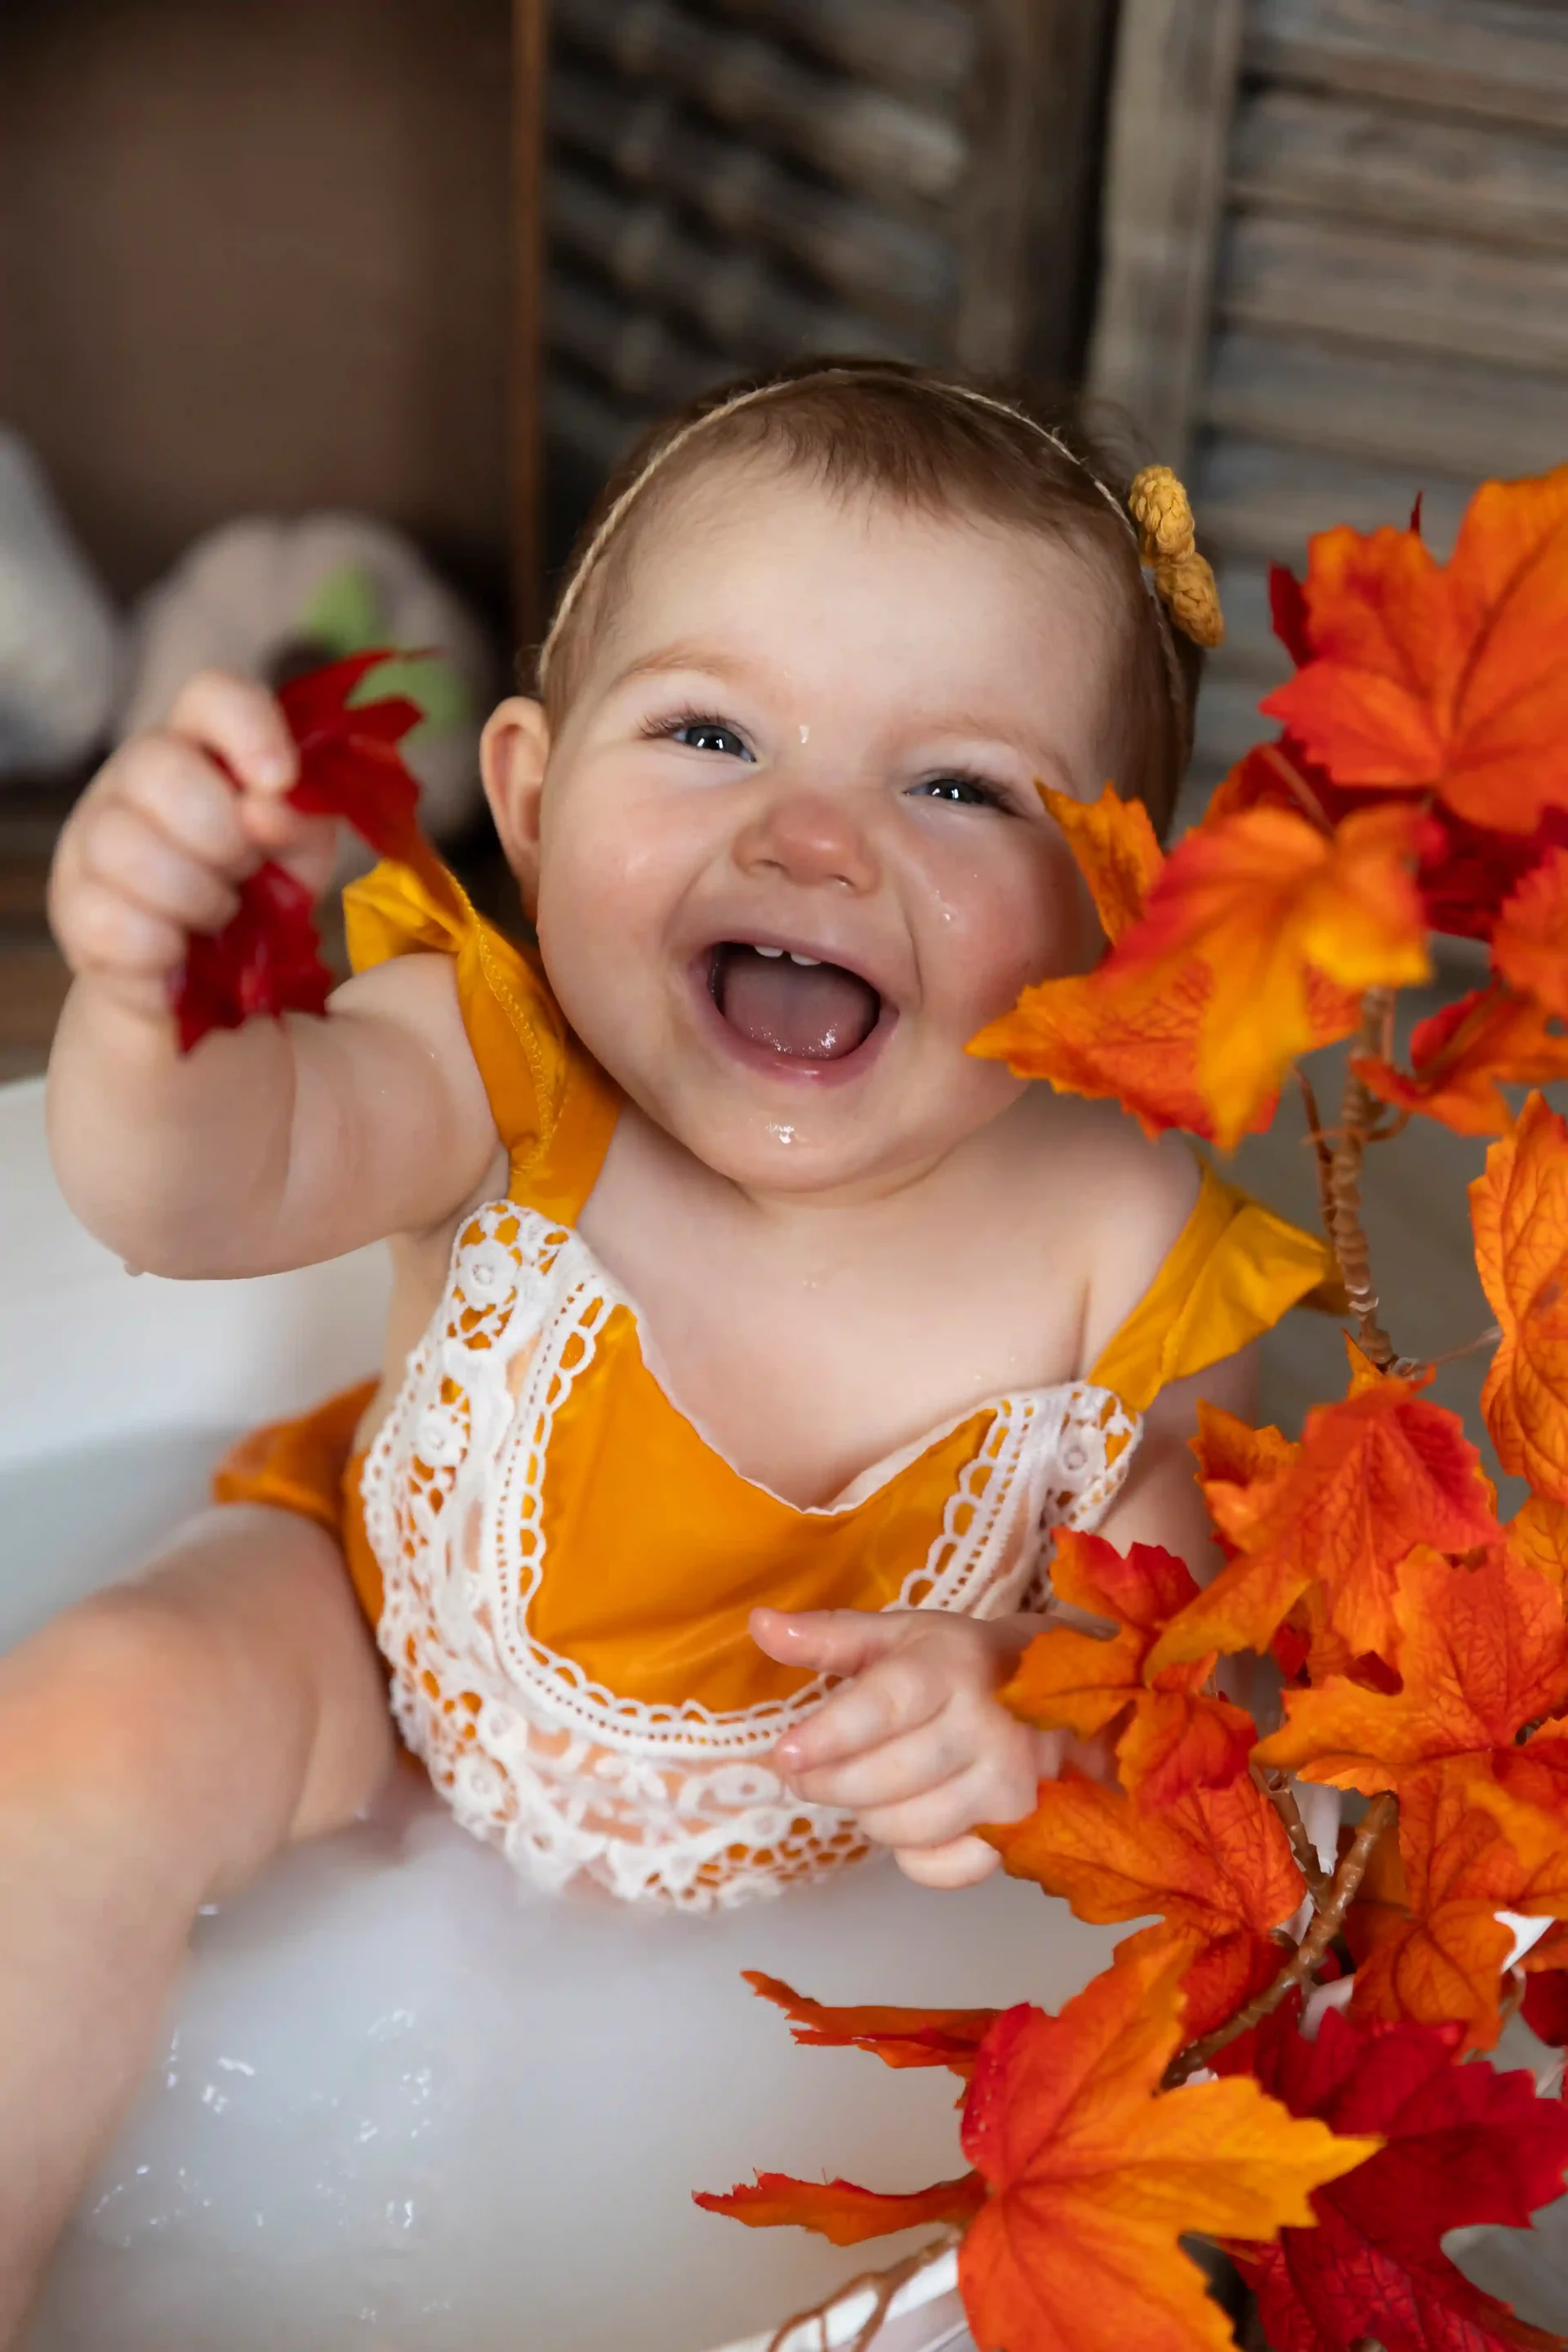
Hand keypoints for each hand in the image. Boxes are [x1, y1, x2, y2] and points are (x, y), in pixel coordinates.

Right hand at [49, 669, 336, 1024]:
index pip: (211, 695)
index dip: (249, 727)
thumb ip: (302, 817)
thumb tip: (269, 804)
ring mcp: (93, 838)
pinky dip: (160, 948)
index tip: (280, 781)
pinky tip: (182, 955)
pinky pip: (109, 920)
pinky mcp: (73, 907)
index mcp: (203, 748)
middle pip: (157, 764)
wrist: (219, 992)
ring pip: (125, 845)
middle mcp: (136, 777)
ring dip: (196, 896)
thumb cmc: (264, 900)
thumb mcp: (302, 853)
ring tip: (219, 919)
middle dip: (220, 833)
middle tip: (244, 872)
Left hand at [753, 1606, 1054, 1890]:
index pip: (883, 1708)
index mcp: (948, 1668)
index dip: (829, 1736)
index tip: (783, 1754)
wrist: (1059, 1690)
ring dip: (869, 1816)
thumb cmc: (960, 1662)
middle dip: (828, 1784)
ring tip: (868, 1787)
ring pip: (907, 1828)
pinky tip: (912, 1821)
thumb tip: (759, 1625)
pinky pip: (946, 1867)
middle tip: (806, 1773)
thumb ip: (828, 1637)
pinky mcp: (1020, 1827)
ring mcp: (1008, 1782)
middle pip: (885, 1780)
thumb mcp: (898, 1635)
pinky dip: (917, 1856)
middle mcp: (984, 1726)